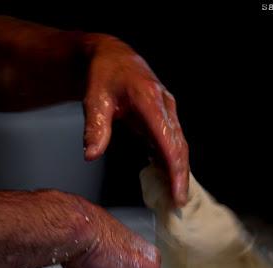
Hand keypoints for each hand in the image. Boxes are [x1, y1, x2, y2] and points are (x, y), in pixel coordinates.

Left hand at [0, 17, 188, 205]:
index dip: (175, 170)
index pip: (168, 141)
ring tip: (177, 200)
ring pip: (179, 148)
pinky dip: (173, 165)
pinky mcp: (165, 120)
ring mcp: (168, 112)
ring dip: (180, 173)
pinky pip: (173, 145)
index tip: (177, 193)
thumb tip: (91, 154)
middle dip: (181, 178)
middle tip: (179, 206)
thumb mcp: (93, 98)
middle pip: (179, 148)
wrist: (111, 57)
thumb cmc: (102, 76)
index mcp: (150, 100)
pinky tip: (170, 184)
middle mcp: (165, 106)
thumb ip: (95, 127)